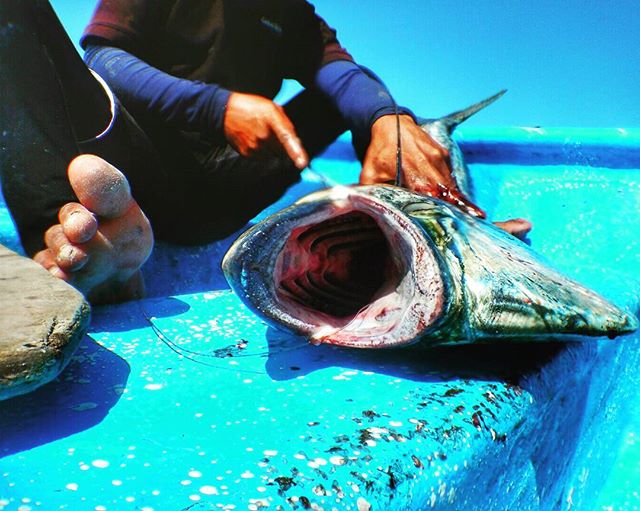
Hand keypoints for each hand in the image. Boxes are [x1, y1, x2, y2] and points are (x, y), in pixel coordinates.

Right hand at [223, 92, 308, 168]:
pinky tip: (255, 140)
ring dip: (272, 149)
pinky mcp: (247, 154)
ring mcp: (254, 146)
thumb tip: (295, 140)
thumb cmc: (251, 107)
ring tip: (262, 135)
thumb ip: (285, 122)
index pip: (287, 137)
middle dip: (283, 145)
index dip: (296, 151)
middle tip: (274, 134)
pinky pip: (263, 158)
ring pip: (273, 155)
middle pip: (283, 150)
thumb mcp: (271, 107)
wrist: (225, 111)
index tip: (302, 163)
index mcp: (271, 118)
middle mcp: (263, 134)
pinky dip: (262, 152)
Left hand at [360, 114, 484, 217]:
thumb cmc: (380, 151)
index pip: (431, 196)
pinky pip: (449, 174)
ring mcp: (438, 157)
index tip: (448, 221)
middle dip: (451, 208)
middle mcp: (429, 164)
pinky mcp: (443, 153)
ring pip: (449, 183)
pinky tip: (447, 196)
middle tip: (457, 223)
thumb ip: (370, 194)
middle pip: (445, 192)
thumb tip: (366, 215)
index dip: (440, 210)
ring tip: (457, 213)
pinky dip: (448, 186)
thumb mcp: (370, 173)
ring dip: (451, 198)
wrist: (391, 123)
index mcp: (412, 172)